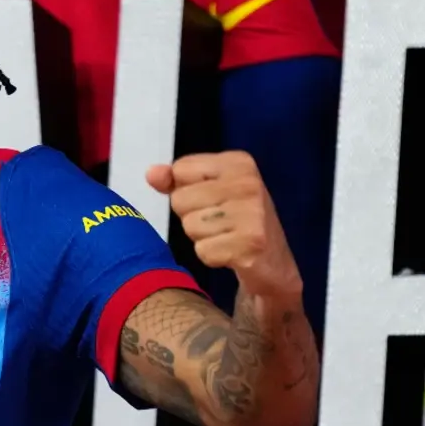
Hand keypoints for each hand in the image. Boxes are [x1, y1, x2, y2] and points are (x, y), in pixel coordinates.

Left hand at [147, 151, 302, 300]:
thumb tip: (151, 173)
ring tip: (226, 237)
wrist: (272, 263)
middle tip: (219, 224)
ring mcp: (251, 213)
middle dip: (192, 217)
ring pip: (189, 226)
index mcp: (239, 162)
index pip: (181, 169)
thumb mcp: (209, 192)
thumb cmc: (236, 221)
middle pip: (180, 200)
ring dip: (202, 238)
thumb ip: (177, 181)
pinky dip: (211, 257)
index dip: (187, 190)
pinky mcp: (250, 243)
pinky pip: (203, 251)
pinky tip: (231, 253)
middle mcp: (247, 183)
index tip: (212, 200)